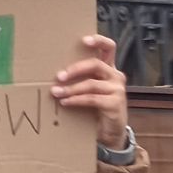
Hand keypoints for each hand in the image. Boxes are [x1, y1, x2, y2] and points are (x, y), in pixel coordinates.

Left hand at [51, 34, 127, 149]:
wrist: (110, 132)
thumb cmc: (96, 106)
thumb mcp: (89, 88)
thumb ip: (80, 77)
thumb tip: (54, 72)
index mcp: (109, 68)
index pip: (109, 47)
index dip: (98, 41)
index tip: (83, 40)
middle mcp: (115, 76)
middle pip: (96, 64)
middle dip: (75, 69)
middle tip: (58, 76)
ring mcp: (118, 90)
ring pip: (91, 84)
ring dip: (70, 88)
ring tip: (55, 92)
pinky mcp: (115, 104)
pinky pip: (92, 99)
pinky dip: (76, 100)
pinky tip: (65, 102)